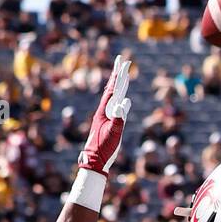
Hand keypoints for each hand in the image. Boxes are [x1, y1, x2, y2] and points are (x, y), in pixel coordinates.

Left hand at [78, 55, 131, 175]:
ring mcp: (107, 117)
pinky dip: (121, 99)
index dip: (120, 75)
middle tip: (123, 60)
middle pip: (113, 88)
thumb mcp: (113, 133)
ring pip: (114, 96)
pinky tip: (125, 99)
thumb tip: (125, 102)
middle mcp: (105, 110)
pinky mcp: (109, 124)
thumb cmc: (104, 149)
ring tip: (123, 74)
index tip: (124, 62)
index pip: (114, 89)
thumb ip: (119, 118)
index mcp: (105, 110)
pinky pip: (117, 107)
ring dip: (120, 84)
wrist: (94, 161)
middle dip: (119, 74)